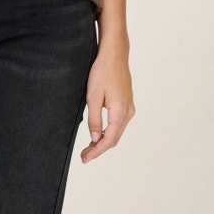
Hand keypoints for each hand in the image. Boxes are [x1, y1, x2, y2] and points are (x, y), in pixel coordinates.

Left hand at [80, 47, 134, 162]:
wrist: (114, 54)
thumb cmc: (103, 71)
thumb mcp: (93, 96)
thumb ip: (94, 119)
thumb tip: (94, 138)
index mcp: (120, 112)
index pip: (109, 140)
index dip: (97, 151)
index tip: (85, 158)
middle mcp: (128, 112)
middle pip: (114, 138)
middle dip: (99, 148)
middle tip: (84, 155)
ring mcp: (129, 107)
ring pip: (117, 131)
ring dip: (104, 140)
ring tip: (89, 146)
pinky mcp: (127, 102)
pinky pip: (118, 123)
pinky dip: (108, 131)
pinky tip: (99, 132)